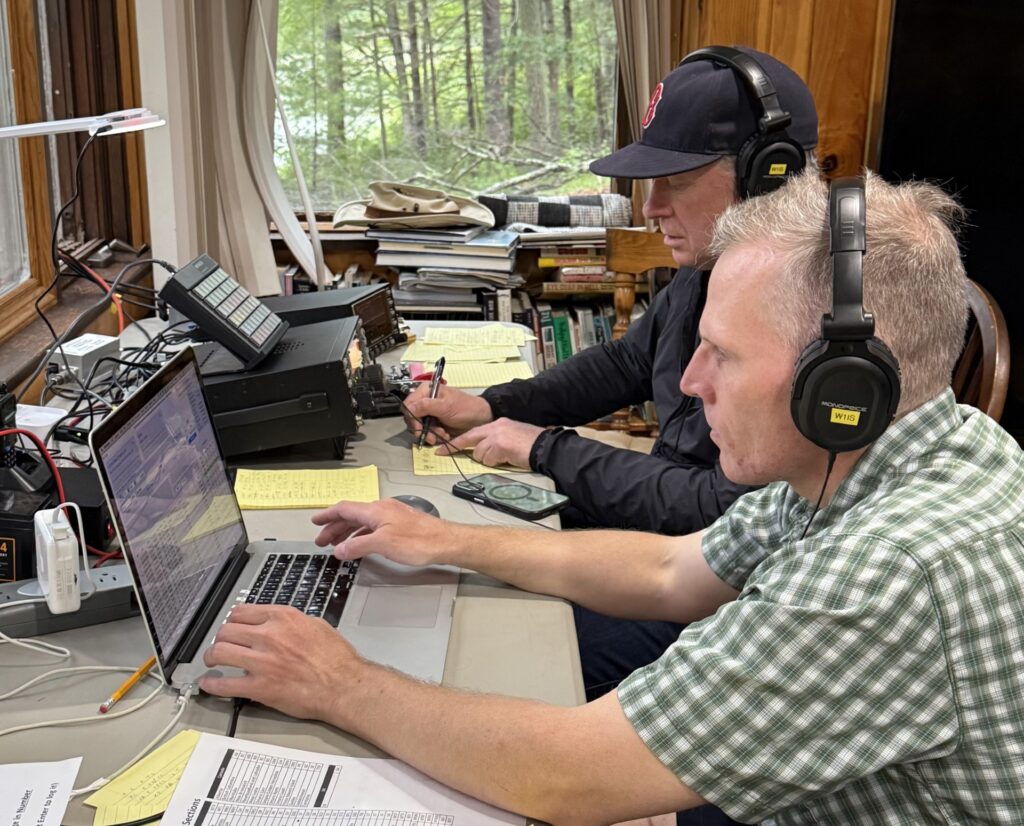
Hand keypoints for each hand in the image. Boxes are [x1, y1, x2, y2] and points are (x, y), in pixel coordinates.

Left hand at [200, 604, 363, 720]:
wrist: (343, 685)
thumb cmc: (336, 658)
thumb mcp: (317, 625)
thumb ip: (292, 622)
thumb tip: (280, 624)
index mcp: (282, 618)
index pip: (242, 612)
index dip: (233, 620)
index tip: (232, 626)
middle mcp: (268, 636)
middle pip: (226, 630)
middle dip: (220, 637)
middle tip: (220, 644)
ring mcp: (261, 662)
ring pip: (220, 652)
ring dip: (211, 656)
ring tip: (211, 661)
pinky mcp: (259, 687)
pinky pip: (226, 685)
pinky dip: (213, 685)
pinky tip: (209, 684)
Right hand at [310, 498, 455, 565]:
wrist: (445, 542)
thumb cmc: (418, 541)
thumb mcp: (383, 544)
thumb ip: (358, 546)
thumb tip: (339, 549)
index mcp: (375, 510)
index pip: (344, 508)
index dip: (327, 515)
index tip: (315, 522)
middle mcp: (382, 509)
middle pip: (352, 515)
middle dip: (334, 527)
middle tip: (322, 540)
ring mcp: (392, 516)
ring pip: (363, 522)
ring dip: (347, 532)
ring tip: (337, 545)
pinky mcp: (400, 524)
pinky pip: (373, 527)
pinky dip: (362, 535)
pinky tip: (360, 545)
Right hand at [403, 382, 492, 444]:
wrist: (480, 418)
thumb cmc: (465, 408)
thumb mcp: (445, 406)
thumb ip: (425, 406)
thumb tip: (408, 408)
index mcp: (426, 391)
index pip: (409, 405)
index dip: (412, 418)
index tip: (419, 428)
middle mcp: (425, 401)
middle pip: (412, 417)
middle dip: (422, 428)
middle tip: (432, 436)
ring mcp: (430, 412)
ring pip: (419, 426)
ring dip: (430, 433)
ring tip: (442, 435)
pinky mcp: (434, 422)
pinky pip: (427, 431)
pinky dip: (434, 435)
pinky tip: (444, 435)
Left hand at [442, 418, 541, 468]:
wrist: (544, 447)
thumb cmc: (531, 445)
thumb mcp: (511, 436)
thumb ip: (496, 440)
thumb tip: (485, 451)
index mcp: (498, 423)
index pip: (474, 431)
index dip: (459, 440)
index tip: (446, 446)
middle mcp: (495, 427)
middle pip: (469, 438)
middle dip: (454, 447)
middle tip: (442, 452)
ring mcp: (496, 436)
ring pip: (479, 453)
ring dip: (488, 459)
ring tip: (503, 457)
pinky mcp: (499, 446)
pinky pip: (489, 460)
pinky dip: (495, 463)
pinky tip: (507, 459)